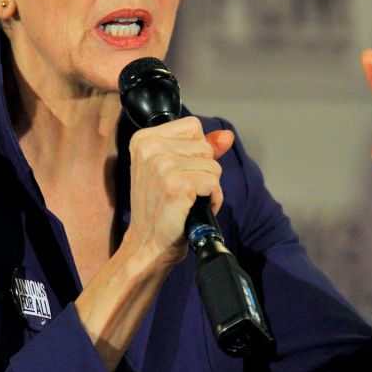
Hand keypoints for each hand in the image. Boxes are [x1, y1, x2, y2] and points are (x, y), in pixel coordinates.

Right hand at [123, 116, 233, 270]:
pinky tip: (193, 208)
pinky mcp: (176, 184)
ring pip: (212, 165)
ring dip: (208, 187)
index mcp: (144, 139)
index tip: (179, 171)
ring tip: (187, 201)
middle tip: (182, 191)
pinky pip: (213, 183)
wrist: (148, 244)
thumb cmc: (160, 208)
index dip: (195, 152)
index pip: (193, 127)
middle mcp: (150, 147)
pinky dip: (212, 199)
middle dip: (203, 171)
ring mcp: (162, 165)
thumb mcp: (174, 169)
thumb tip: (227, 136)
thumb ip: (200, 147)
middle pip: (205, 147)